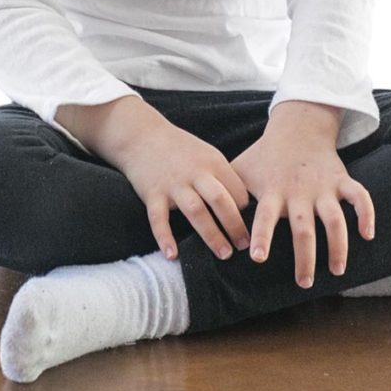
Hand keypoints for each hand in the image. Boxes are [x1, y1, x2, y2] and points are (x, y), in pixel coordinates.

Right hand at [114, 117, 250, 262]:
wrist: (142, 135)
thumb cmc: (179, 148)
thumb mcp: (206, 153)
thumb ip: (221, 175)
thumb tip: (242, 203)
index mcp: (213, 162)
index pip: (237, 190)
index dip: (245, 209)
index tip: (248, 224)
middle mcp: (195, 173)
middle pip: (220, 201)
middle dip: (235, 225)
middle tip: (244, 246)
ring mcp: (173, 183)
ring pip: (195, 212)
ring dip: (211, 235)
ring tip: (224, 254)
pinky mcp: (152, 193)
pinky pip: (158, 218)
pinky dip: (164, 237)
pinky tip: (172, 255)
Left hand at [230, 112, 374, 287]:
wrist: (297, 127)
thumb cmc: (264, 155)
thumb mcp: (241, 170)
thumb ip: (226, 195)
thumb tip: (203, 221)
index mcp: (273, 191)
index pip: (265, 216)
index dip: (262, 236)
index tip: (258, 259)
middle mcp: (299, 192)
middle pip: (304, 228)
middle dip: (305, 257)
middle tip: (304, 283)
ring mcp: (322, 187)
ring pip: (334, 219)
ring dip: (338, 246)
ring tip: (337, 270)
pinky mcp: (341, 180)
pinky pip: (359, 196)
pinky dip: (366, 214)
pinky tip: (368, 235)